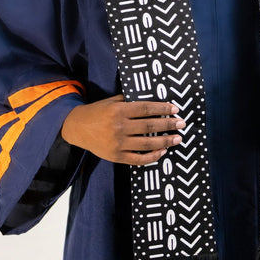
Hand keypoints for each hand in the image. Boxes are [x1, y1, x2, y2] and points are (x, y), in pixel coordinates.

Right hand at [61, 94, 185, 164]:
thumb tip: (153, 100)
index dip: (162, 109)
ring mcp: (118, 143)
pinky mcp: (116, 157)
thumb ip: (130, 100)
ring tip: (177, 138)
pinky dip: (152, 157)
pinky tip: (162, 152)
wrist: (77, 128)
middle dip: (168, 124)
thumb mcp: (112, 101)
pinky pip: (138, 159)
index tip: (175, 109)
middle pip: (150, 125)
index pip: (146, 109)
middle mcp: (119, 127)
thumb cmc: (98, 111)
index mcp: (119, 110)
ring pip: (147, 143)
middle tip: (182, 123)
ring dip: (165, 141)